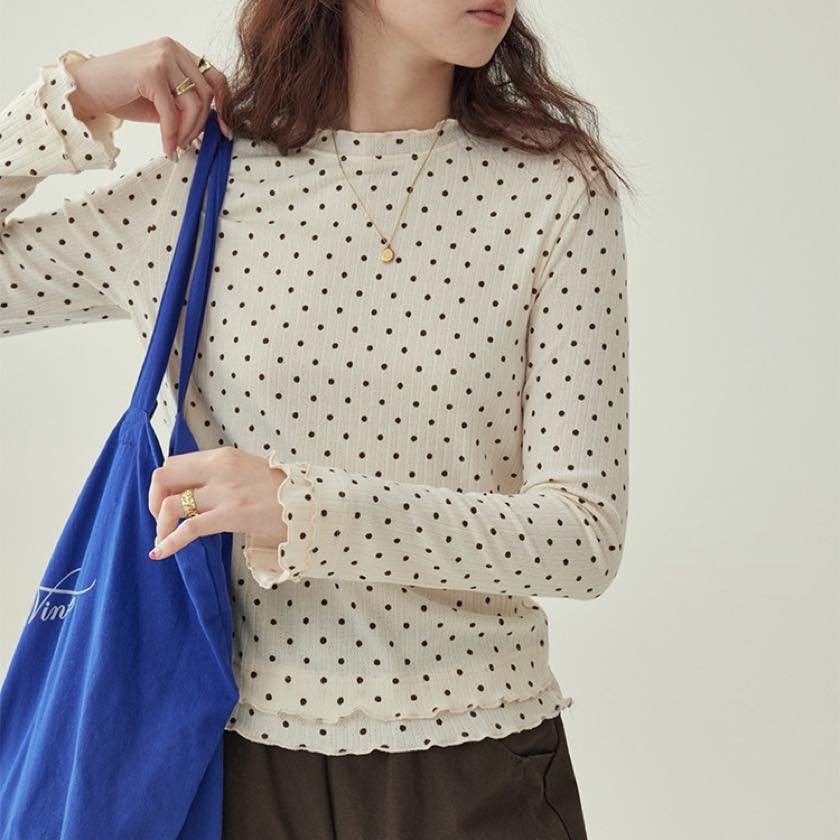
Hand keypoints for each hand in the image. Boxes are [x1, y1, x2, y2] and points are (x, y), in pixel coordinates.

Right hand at [64, 36, 231, 161]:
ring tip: (175, 146)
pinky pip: (172, 113)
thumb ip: (186, 106)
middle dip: (200, 126)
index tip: (224, 132)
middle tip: (187, 145)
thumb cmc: (123, 95)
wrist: (85, 89)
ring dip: (187, 132)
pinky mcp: (150, 73)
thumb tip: (215, 128)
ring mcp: (161, 57)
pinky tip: (167, 149)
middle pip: (207, 94)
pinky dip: (171, 136)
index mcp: (179, 52)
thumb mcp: (163, 100)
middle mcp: (172, 49)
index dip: (225, 106)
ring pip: (194, 104)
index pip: (216, 78)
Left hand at [147, 446, 286, 560]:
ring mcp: (224, 492)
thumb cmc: (282, 491)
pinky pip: (188, 529)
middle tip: (160, 519)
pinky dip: (169, 542)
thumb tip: (199, 491)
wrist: (309, 502)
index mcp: (222, 456)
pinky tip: (161, 553)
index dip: (164, 484)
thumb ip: (222, 475)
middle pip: (163, 477)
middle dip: (153, 500)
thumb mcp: (248, 470)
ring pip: (170, 505)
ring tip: (162, 539)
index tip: (168, 501)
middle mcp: (219, 469)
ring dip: (160, 525)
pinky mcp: (231, 515)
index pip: (175, 463)